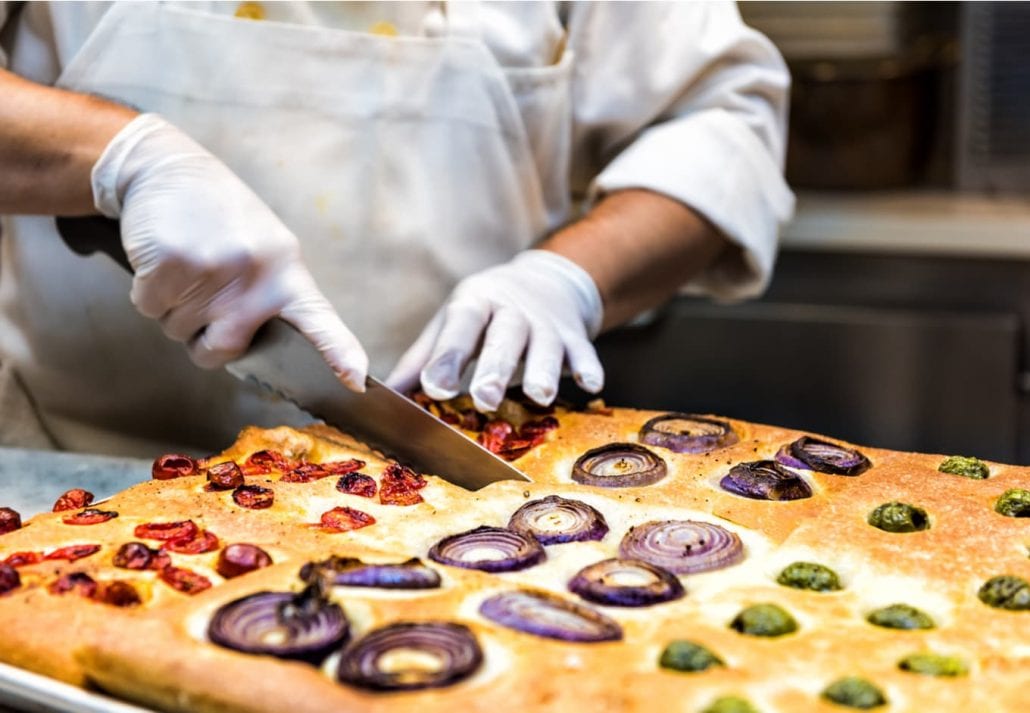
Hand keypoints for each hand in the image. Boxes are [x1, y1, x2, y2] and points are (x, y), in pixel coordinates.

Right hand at [92, 114, 366, 389]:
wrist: (167, 168)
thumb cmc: (220, 218)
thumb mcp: (264, 248)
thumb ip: (269, 297)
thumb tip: (256, 350)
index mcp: (286, 271)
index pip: (318, 319)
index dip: (338, 352)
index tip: (355, 380)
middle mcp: (254, 275)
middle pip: (223, 350)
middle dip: (203, 342)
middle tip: (201, 305)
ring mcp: (210, 271)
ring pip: (179, 332)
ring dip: (173, 311)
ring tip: (184, 267)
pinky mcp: (167, 266)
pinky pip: (149, 310)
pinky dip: (147, 294)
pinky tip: (161, 261)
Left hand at [386, 250, 603, 411]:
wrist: (548, 281)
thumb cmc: (487, 312)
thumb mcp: (454, 321)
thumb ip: (424, 358)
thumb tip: (386, 394)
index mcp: (475, 304)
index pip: (460, 328)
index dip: (447, 357)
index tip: (433, 387)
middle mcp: (512, 311)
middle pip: (504, 339)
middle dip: (495, 368)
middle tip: (484, 398)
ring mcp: (547, 323)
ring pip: (546, 346)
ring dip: (543, 370)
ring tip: (540, 396)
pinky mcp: (576, 335)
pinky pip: (585, 351)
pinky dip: (588, 367)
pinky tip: (591, 386)